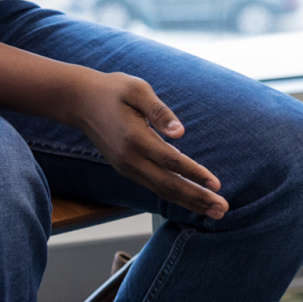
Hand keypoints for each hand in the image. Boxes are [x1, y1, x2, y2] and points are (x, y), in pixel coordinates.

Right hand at [66, 72, 227, 220]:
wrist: (80, 102)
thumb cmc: (113, 90)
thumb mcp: (137, 90)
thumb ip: (160, 111)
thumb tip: (181, 132)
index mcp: (135, 138)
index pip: (171, 161)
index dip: (195, 174)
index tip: (217, 184)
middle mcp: (130, 159)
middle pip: (169, 185)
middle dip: (197, 199)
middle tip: (222, 208)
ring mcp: (127, 167)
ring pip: (162, 191)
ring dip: (189, 202)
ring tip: (213, 212)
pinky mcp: (126, 169)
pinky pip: (154, 187)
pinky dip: (174, 196)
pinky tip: (190, 200)